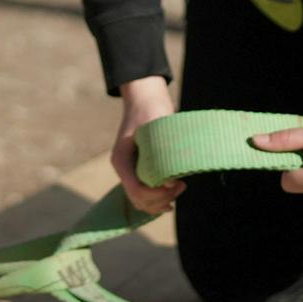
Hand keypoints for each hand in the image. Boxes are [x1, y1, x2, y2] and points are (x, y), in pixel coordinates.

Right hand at [110, 76, 185, 215]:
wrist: (144, 99)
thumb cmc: (150, 110)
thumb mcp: (157, 128)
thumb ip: (162, 153)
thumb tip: (172, 180)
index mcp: (121, 159)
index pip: (136, 189)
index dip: (156, 194)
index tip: (175, 184)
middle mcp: (123, 168)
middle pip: (138, 199)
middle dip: (161, 199)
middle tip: (181, 185)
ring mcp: (129, 171)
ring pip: (141, 202)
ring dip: (160, 202)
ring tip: (179, 189)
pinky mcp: (138, 171)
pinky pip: (144, 195)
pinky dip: (157, 201)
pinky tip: (171, 200)